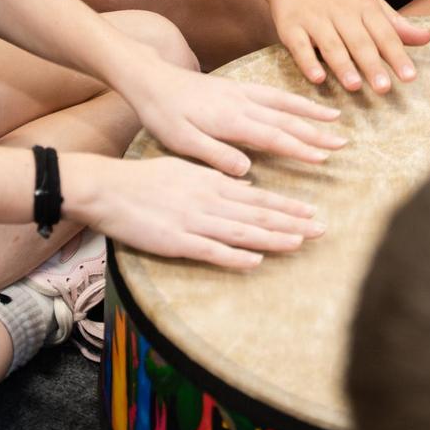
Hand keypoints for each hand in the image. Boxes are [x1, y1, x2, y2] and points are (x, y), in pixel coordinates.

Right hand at [63, 153, 324, 270]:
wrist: (107, 188)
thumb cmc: (144, 179)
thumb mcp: (186, 168)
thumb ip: (217, 177)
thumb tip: (245, 183)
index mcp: (211, 183)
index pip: (258, 197)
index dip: (287, 206)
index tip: (312, 212)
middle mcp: (208, 201)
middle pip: (257, 214)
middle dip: (291, 222)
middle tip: (321, 229)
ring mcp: (193, 221)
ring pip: (241, 231)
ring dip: (273, 237)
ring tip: (299, 242)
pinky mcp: (176, 241)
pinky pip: (211, 250)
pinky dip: (235, 256)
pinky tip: (256, 261)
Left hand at [122, 58, 347, 176]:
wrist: (151, 80)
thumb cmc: (163, 115)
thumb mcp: (181, 141)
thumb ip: (215, 155)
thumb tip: (246, 171)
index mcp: (229, 120)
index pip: (272, 136)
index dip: (299, 148)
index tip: (323, 158)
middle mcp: (242, 103)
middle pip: (286, 119)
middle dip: (316, 133)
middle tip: (342, 144)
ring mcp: (242, 92)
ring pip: (284, 103)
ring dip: (311, 113)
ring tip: (336, 120)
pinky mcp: (238, 86)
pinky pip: (273, 92)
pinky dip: (294, 98)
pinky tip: (305, 104)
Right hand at [263, 0, 429, 92]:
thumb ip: (395, 22)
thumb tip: (427, 38)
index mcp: (364, 5)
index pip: (385, 33)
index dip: (397, 55)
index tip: (410, 77)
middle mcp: (341, 11)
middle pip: (359, 41)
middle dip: (372, 64)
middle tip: (384, 89)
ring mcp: (314, 18)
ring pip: (331, 44)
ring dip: (342, 65)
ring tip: (354, 86)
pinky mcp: (290, 26)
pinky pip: (299, 46)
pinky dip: (307, 61)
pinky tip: (317, 77)